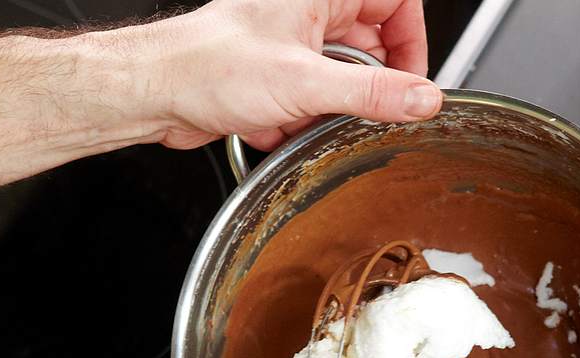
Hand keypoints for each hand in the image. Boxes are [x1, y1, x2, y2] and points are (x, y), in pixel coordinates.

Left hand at [142, 0, 440, 149]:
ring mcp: (294, 46)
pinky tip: (274, 123)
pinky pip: (313, 102)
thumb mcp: (306, 82)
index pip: (396, 4)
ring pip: (342, 81)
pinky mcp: (279, 76)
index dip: (411, 43)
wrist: (157, 93)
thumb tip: (423, 98)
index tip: (410, 82)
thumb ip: (372, 92)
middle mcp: (308, 13)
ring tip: (301, 117)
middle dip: (361, 88)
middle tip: (353, 110)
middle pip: (371, 49)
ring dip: (327, 110)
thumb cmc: (208, 66)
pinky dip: (300, 120)